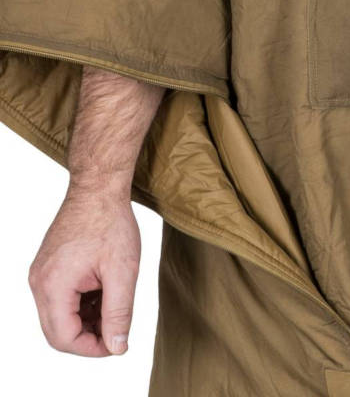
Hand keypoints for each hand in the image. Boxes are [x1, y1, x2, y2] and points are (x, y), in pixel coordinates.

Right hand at [28, 183, 140, 356]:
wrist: (99, 187)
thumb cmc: (111, 223)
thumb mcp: (123, 271)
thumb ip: (119, 312)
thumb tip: (117, 347)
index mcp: (53, 287)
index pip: (64, 339)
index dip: (92, 348)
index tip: (118, 344)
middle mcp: (39, 283)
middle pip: (58, 331)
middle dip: (89, 336)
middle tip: (118, 330)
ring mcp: (41, 274)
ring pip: (59, 315)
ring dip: (86, 319)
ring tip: (115, 307)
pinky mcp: (48, 266)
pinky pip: (60, 297)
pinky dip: (81, 302)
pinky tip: (104, 293)